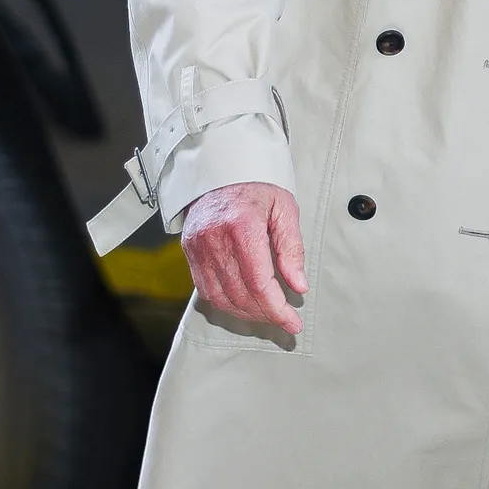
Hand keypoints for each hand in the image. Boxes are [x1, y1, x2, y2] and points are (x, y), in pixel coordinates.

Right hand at [181, 181, 306, 332]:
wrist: (221, 166)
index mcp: (242, 226)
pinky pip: (205, 289)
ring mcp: (198, 247)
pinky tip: (244, 303)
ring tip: (267, 314)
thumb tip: (299, 286)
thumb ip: (292, 249)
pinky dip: (226, 303)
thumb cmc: (256, 184)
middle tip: (285, 320)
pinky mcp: (189, 250)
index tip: (293, 322)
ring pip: (220, 298)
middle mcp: (215, 239)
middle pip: (240, 294)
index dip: (277, 309)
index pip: (259, 283)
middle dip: (265, 314)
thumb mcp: (284, 209)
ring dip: (246, 313)